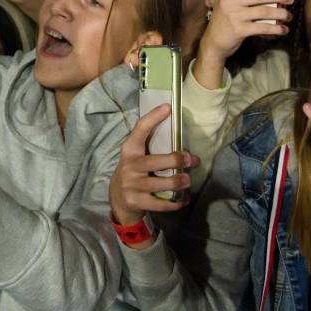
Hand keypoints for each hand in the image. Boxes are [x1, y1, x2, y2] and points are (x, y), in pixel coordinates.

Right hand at [109, 105, 198, 227]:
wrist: (118, 200)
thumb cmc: (133, 172)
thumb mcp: (135, 157)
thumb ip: (149, 147)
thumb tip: (179, 138)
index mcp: (130, 150)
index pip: (139, 130)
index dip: (153, 118)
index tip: (168, 107)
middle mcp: (130, 166)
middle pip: (155, 162)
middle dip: (176, 160)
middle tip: (193, 160)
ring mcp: (132, 185)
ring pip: (160, 184)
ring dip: (178, 182)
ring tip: (188, 180)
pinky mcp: (136, 202)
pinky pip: (160, 204)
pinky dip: (175, 202)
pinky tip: (184, 199)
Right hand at [197, 0, 294, 68]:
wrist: (213, 42)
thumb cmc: (223, 19)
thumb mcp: (225, 0)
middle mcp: (229, 1)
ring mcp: (233, 15)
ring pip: (263, 12)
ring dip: (280, 13)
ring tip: (289, 15)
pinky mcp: (239, 30)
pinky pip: (262, 28)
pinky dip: (275, 29)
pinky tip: (283, 30)